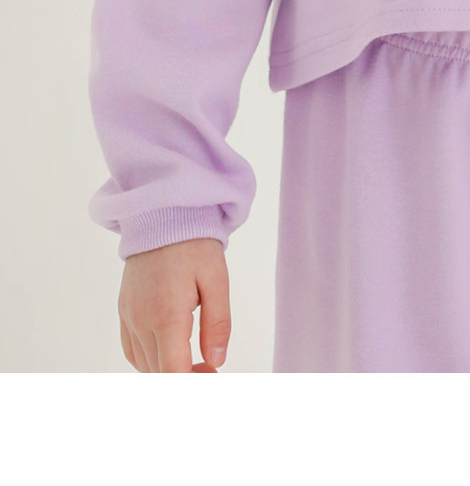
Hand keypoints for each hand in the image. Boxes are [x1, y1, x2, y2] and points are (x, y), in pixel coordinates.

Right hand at [118, 236, 230, 371]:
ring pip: (144, 366)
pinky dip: (150, 360)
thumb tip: (217, 361)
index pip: (173, 372)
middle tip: (209, 368)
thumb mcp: (216, 280)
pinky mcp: (123, 311)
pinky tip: (170, 351)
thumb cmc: (193, 244)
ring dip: (167, 371)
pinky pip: (132, 350)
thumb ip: (218, 323)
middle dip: (184, 378)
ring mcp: (129, 317)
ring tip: (194, 360)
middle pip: (158, 373)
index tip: (213, 374)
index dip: (193, 382)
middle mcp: (141, 321)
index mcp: (166, 315)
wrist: (162, 215)